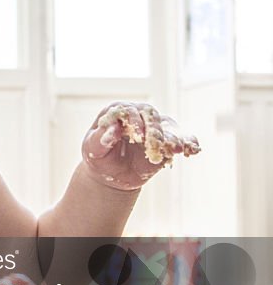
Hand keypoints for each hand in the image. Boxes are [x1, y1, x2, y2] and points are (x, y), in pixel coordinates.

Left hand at [81, 102, 200, 190]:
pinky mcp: (168, 140)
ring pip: (168, 127)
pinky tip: (192, 150)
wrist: (114, 174)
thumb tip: (113, 128)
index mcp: (118, 111)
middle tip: (154, 144)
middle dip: (153, 130)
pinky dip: (188, 142)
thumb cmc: (100, 158)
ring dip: (173, 137)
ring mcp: (155, 126)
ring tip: (175, 149)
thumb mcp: (93, 150)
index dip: (133, 121)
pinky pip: (182, 138)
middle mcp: (139, 114)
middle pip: (151, 116)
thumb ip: (101, 139)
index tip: (136, 135)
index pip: (128, 110)